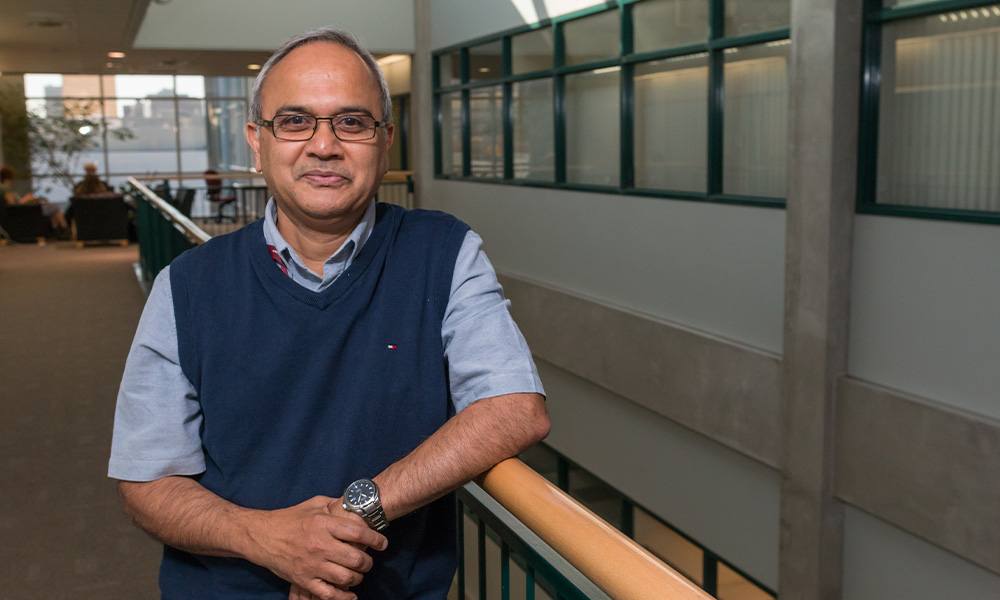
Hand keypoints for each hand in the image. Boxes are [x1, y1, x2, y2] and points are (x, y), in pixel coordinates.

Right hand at [246, 495, 386, 599]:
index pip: (357, 532)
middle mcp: (319, 545)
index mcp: (323, 524)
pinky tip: (350, 595)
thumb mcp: (313, 504)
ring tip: (358, 574)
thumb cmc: (289, 518)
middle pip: (355, 558)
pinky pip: (328, 594)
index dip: (375, 539)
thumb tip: (354, 504)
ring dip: (358, 578)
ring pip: (345, 578)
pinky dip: (343, 597)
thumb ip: (334, 504)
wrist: (261, 535)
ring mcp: (311, 564)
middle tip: (369, 560)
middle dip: (368, 562)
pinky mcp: (303, 579)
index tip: (383, 543)